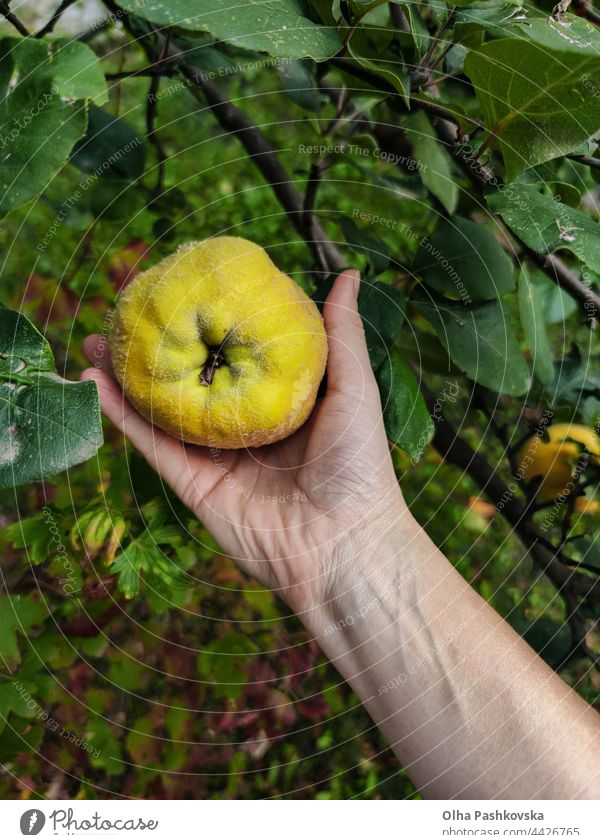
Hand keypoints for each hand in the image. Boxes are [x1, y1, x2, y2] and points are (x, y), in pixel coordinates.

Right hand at [82, 270, 411, 618]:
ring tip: (94, 342)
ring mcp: (216, 458)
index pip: (236, 357)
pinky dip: (122, 417)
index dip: (210, 326)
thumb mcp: (353, 387)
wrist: (345, 545)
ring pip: (162, 412)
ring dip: (126, 379)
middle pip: (191, 381)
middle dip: (158, 350)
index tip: (184, 291)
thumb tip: (348, 273)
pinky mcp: (194, 486)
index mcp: (278, 404)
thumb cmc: (358, 463)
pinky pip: (154, 446)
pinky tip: (94, 385)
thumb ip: (340, 333)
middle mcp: (243, 429)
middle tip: (125, 312)